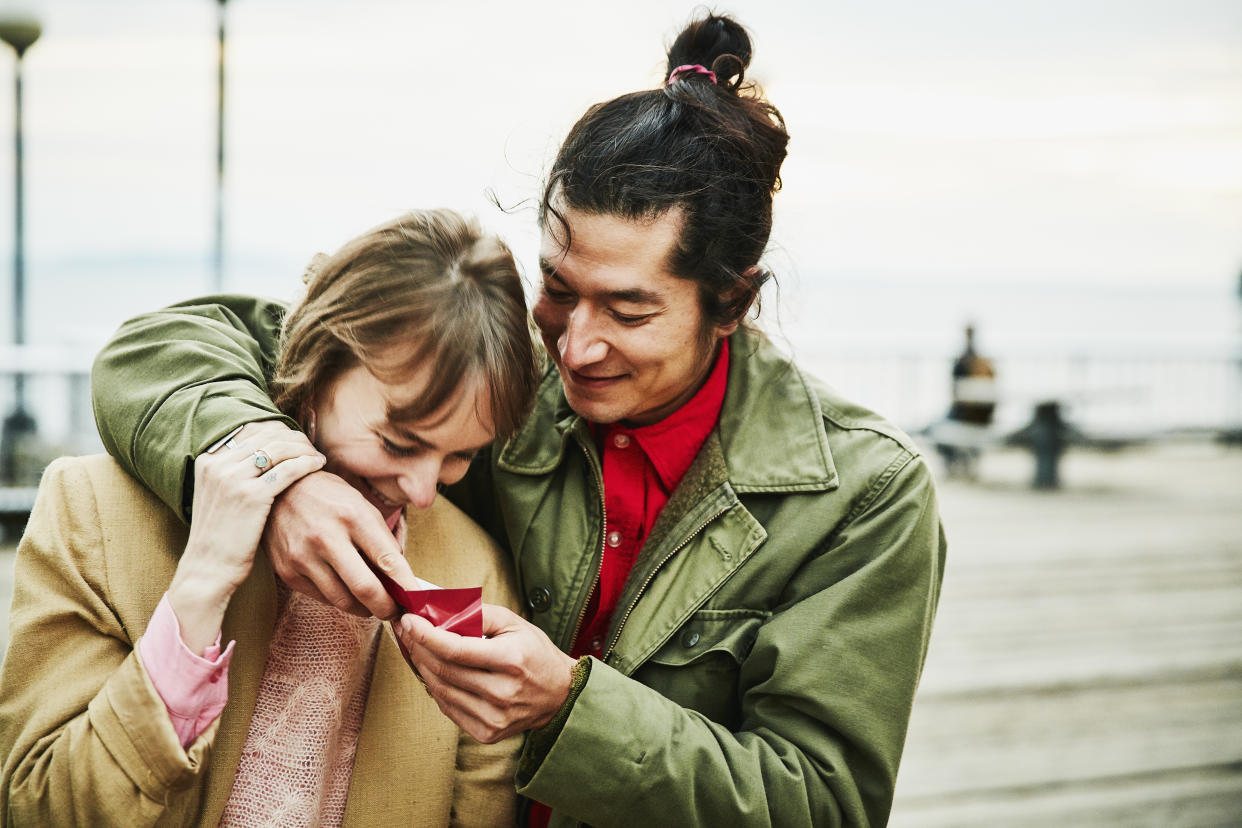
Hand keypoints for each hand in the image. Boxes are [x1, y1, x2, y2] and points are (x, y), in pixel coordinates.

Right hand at [169, 424, 325, 652]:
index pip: (252, 430)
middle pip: (268, 435)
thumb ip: (236, 473)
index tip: (296, 440)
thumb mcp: (220, 496)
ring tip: (318, 456)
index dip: (279, 432)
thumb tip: (266, 455)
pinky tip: (318, 466)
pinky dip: (307, 463)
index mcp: (209, 460)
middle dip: (294, 438)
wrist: (207, 570)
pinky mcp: (251, 496)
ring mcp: (233, 479)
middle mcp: (218, 464)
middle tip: (312, 446)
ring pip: (280, 448)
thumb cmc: (221, 537)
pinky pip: (288, 469)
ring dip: (304, 448)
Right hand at [263, 465, 417, 619]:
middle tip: (394, 612)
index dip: (406, 586)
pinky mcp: (287, 571)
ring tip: (371, 604)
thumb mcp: (361, 506)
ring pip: (342, 600)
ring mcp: (303, 556)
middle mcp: (326, 537)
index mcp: (353, 516)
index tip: (416, 600)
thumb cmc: (328, 498)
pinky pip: (321, 598)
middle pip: (365, 589)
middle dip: (385, 608)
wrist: (278, 490)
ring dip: (362, 608)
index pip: (388, 560)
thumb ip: (381, 540)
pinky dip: (338, 599)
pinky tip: (344, 591)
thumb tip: (399, 578)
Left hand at [394, 603, 577, 743]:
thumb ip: (480, 614)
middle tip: (408, 632)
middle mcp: (502, 693)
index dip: (426, 635)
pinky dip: (437, 689)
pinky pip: (449, 709)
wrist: (559, 695)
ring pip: (442, 691)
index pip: (456, 649)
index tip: (409, 621)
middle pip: (444, 671)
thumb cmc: (535, 653)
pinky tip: (434, 672)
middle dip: (419, 648)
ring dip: (423, 668)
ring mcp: (494, 718)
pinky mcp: (487, 733)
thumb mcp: (515, 623)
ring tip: (416, 649)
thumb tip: (442, 612)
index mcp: (511, 661)